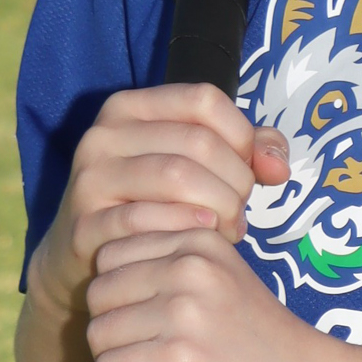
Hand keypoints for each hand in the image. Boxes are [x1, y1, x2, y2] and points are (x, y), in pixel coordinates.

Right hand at [27, 84, 289, 324]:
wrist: (88, 262)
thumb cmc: (155, 207)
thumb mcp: (196, 166)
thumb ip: (246, 151)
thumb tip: (276, 166)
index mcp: (130, 107)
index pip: (204, 99)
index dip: (241, 136)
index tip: (250, 171)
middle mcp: (103, 134)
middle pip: (198, 141)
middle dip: (235, 181)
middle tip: (240, 212)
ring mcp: (90, 178)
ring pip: (178, 175)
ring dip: (218, 208)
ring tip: (226, 230)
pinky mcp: (85, 224)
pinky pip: (150, 220)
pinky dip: (186, 231)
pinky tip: (198, 243)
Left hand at [85, 222, 326, 361]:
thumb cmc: (265, 344)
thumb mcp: (226, 281)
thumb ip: (176, 266)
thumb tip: (105, 277)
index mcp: (200, 241)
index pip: (113, 251)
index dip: (114, 290)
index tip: (134, 319)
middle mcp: (191, 268)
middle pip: (99, 290)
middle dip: (107, 325)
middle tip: (131, 351)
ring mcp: (185, 312)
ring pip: (98, 331)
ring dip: (108, 359)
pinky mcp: (178, 359)